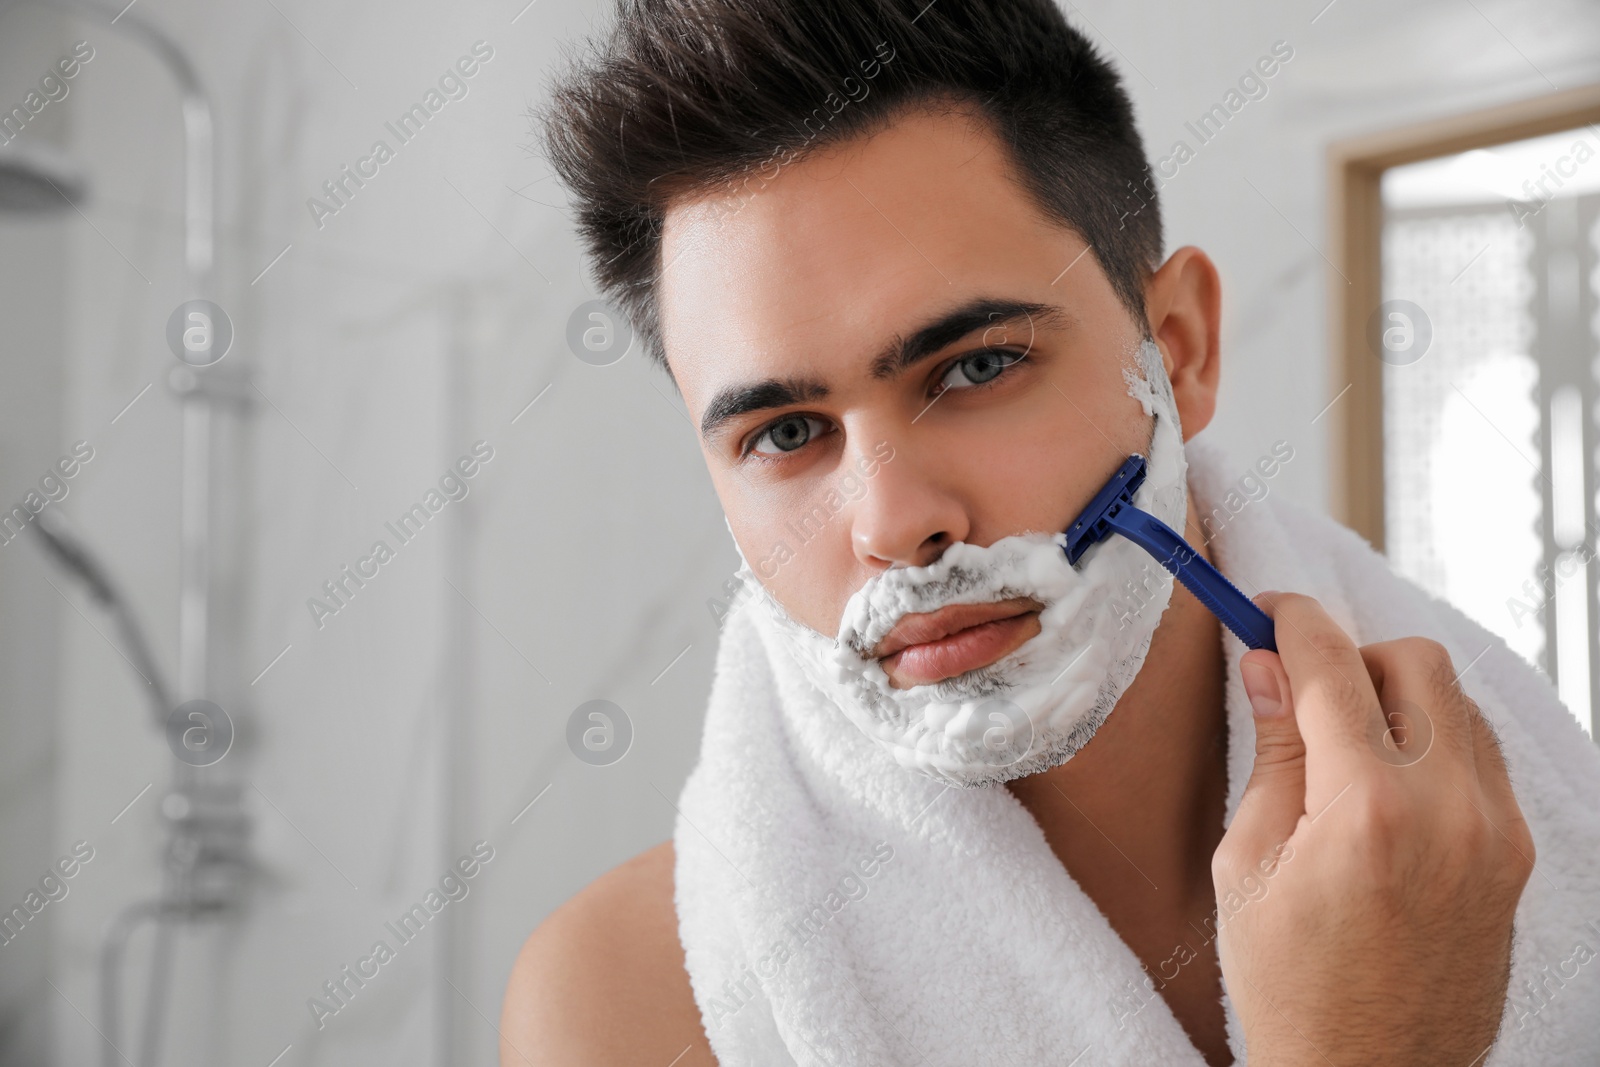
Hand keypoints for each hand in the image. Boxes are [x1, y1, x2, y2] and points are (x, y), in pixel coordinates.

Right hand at [1213, 592, 1533, 1065]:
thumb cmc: (1291, 986)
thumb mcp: (1249, 864)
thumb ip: (1272, 753)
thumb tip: (1268, 667)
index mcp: (1368, 811)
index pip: (1332, 667)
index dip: (1292, 622)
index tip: (1267, 609)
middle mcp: (1451, 810)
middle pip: (1414, 663)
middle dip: (1353, 656)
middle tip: (1304, 690)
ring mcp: (1497, 834)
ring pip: (1458, 703)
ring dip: (1399, 697)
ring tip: (1346, 745)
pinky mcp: (1517, 856)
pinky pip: (1482, 757)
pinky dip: (1436, 742)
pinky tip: (1390, 784)